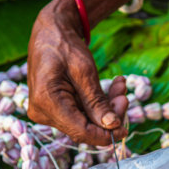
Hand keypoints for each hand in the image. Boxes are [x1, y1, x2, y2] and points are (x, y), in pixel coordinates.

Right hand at [26, 0, 127, 145]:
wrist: (50, 33)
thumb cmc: (65, 46)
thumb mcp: (85, 71)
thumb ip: (97, 101)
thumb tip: (113, 126)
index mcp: (46, 101)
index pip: (81, 131)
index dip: (105, 134)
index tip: (126, 129)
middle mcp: (42, 112)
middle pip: (84, 128)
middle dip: (109, 116)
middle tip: (125, 97)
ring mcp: (47, 112)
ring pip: (86, 122)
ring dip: (106, 107)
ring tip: (120, 86)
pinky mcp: (55, 110)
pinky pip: (82, 114)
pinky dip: (98, 104)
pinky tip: (113, 88)